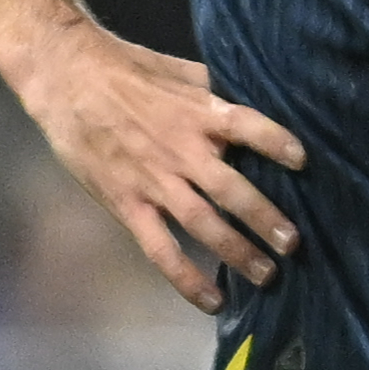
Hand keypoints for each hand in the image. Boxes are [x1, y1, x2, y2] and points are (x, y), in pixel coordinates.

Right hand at [13, 25, 304, 310]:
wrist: (65, 78)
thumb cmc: (124, 68)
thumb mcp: (176, 69)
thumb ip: (212, 90)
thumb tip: (248, 97)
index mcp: (198, 113)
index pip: (248, 127)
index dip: (277, 143)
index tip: (303, 162)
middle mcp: (183, 151)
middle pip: (233, 189)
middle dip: (267, 218)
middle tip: (294, 244)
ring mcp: (155, 182)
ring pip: (204, 224)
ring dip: (238, 252)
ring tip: (267, 275)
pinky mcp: (128, 204)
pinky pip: (161, 249)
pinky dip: (188, 278)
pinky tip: (213, 301)